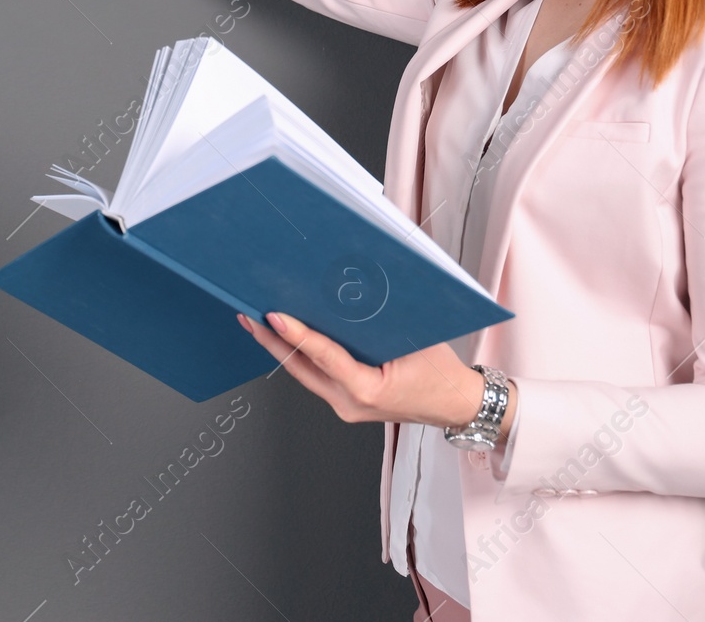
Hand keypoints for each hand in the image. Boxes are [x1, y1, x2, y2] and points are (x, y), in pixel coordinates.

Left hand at [239, 311, 505, 429]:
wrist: (457, 404)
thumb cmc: (442, 373)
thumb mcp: (414, 340)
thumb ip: (377, 324)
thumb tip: (344, 297)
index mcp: (368, 390)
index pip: (323, 357)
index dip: (295, 335)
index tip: (273, 316)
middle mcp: (349, 403)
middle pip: (300, 368)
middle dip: (271, 340)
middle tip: (248, 314)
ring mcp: (345, 407)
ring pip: (304, 374)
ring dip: (281, 348)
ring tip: (257, 322)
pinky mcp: (345, 403)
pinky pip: (316, 378)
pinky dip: (301, 356)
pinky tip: (286, 338)